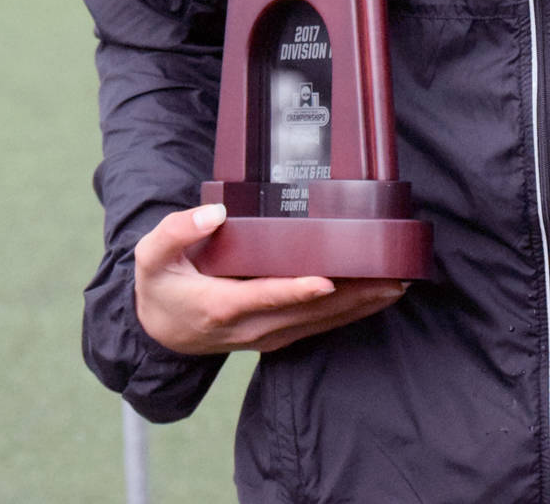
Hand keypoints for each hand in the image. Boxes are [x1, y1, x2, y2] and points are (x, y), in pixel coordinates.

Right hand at [134, 204, 407, 355]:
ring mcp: (265, 335)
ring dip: (360, 306)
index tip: (327, 281)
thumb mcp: (152, 256)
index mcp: (220, 305)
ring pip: (319, 323)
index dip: (296, 291)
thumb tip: (213, 212)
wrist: (158, 332)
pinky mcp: (276, 336)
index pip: (265, 297)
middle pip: (307, 313)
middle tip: (391, 276)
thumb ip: (177, 231)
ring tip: (396, 286)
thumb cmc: (160, 286)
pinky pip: (318, 328)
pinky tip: (375, 299)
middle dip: (351, 295)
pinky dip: (349, 315)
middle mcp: (249, 326)